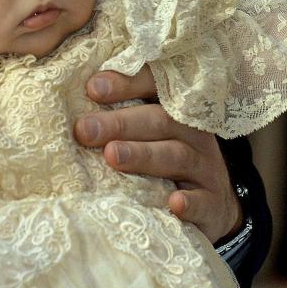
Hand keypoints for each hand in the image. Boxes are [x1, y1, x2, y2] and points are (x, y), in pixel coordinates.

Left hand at [75, 69, 242, 244]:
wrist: (213, 203)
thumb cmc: (166, 156)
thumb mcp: (150, 131)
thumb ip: (120, 114)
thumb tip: (73, 100)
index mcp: (175, 107)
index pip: (155, 85)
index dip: (126, 83)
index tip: (92, 88)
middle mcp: (193, 132)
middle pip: (160, 120)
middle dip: (120, 123)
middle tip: (85, 130)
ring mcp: (206, 167)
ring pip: (176, 156)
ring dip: (143, 155)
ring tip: (111, 156)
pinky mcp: (213, 204)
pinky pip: (203, 202)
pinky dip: (190, 203)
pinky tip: (174, 203)